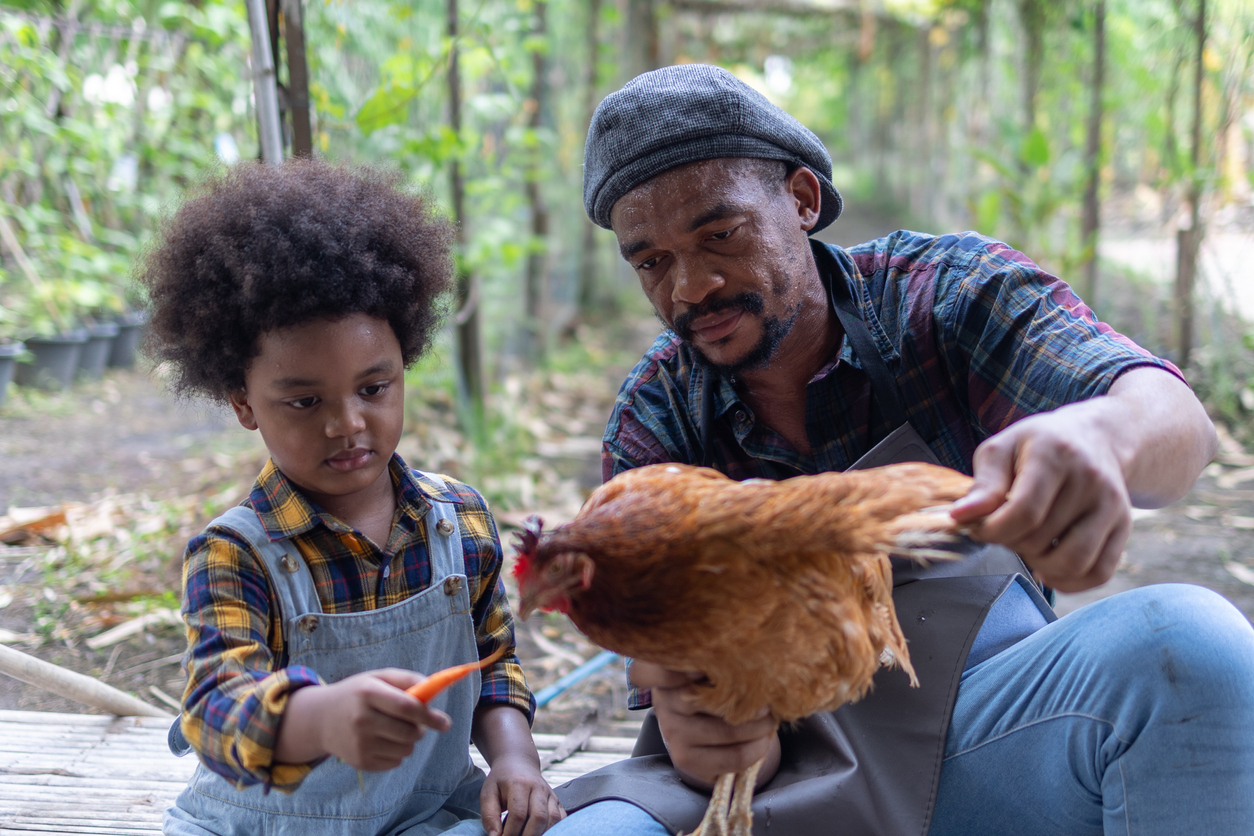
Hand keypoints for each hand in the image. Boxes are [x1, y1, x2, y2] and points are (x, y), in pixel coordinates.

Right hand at [277, 668, 451, 770]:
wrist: (321, 719)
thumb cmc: (358, 694)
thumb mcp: (378, 678)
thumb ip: (407, 679)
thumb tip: (434, 690)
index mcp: (368, 694)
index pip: (407, 708)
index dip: (430, 716)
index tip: (445, 723)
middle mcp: (362, 720)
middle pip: (409, 732)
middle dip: (421, 729)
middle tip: (415, 723)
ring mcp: (360, 744)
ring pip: (406, 750)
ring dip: (409, 741)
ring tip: (395, 730)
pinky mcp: (360, 762)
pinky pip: (396, 762)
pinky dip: (397, 753)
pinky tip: (382, 741)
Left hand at [480, 753, 564, 835]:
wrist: (518, 763)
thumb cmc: (501, 781)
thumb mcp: (488, 794)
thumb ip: (489, 816)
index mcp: (519, 784)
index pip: (518, 814)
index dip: (510, 833)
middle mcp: (538, 788)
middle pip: (539, 817)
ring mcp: (550, 793)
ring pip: (553, 819)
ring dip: (542, 834)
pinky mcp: (557, 800)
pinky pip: (561, 817)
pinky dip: (554, 829)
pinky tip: (541, 833)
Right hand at [630, 660, 779, 789]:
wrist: (692, 727)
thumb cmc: (706, 688)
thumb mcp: (704, 668)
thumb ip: (719, 663)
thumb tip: (754, 665)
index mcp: (666, 673)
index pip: (664, 670)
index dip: (689, 668)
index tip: (712, 668)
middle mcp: (665, 704)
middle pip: (713, 701)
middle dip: (751, 700)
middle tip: (768, 697)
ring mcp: (674, 735)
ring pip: (729, 732)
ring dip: (761, 726)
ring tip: (770, 719)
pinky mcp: (688, 761)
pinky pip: (735, 757)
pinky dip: (758, 748)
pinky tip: (762, 739)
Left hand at [949, 402, 1130, 593]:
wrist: (1094, 438)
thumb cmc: (1035, 446)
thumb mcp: (1001, 449)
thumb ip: (982, 485)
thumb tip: (958, 518)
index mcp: (1055, 454)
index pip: (1024, 511)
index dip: (993, 531)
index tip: (979, 529)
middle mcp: (1091, 480)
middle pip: (1042, 539)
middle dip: (1012, 544)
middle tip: (1004, 531)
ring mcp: (1113, 505)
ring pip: (1073, 562)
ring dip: (1040, 566)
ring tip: (1026, 548)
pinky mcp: (1124, 527)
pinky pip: (1099, 573)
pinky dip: (1069, 581)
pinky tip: (1049, 567)